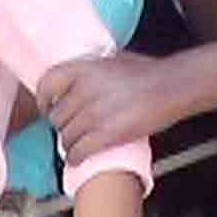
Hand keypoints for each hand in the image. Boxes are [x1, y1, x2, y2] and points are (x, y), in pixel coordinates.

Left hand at [39, 51, 181, 166]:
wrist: (172, 87)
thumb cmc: (148, 72)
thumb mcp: (113, 59)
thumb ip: (91, 70)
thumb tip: (76, 81)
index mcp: (85, 68)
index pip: (48, 83)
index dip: (44, 98)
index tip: (46, 106)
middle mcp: (85, 90)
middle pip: (57, 116)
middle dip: (63, 124)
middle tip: (73, 126)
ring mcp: (94, 114)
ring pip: (65, 137)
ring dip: (70, 142)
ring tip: (79, 143)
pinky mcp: (106, 135)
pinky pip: (78, 151)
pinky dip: (75, 157)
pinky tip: (79, 158)